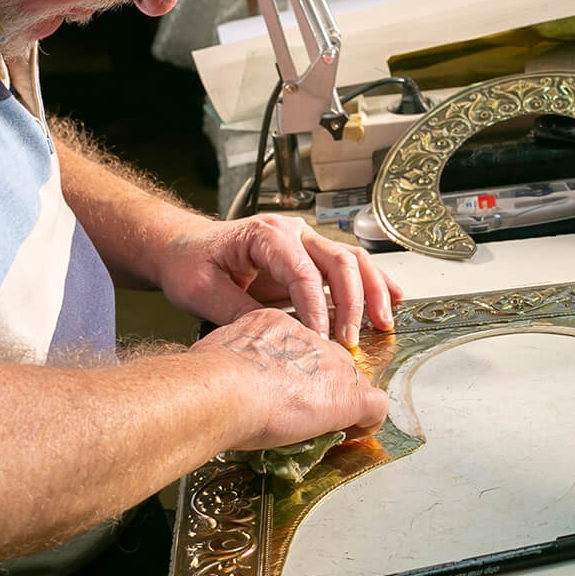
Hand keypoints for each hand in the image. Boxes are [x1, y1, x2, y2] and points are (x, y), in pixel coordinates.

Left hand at [159, 214, 401, 347]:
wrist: (182, 248)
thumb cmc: (189, 263)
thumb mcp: (202, 290)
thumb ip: (238, 311)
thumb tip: (276, 338)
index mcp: (266, 234)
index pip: (303, 272)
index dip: (315, 309)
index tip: (319, 343)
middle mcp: (292, 232)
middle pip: (339, 261)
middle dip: (353, 302)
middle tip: (351, 341)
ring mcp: (304, 242)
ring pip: (352, 261)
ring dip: (372, 292)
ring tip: (382, 324)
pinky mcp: (309, 258)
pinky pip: (348, 266)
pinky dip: (373, 282)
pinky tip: (392, 299)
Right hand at [200, 308, 387, 450]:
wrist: (224, 390)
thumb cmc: (206, 380)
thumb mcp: (213, 354)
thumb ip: (227, 360)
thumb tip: (220, 376)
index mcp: (272, 324)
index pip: (296, 345)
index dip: (293, 372)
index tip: (283, 390)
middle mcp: (308, 338)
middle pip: (327, 359)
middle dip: (320, 385)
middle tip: (304, 410)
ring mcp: (331, 365)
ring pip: (350, 380)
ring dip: (340, 402)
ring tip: (324, 424)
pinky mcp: (348, 395)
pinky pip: (374, 405)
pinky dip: (367, 421)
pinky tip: (354, 431)